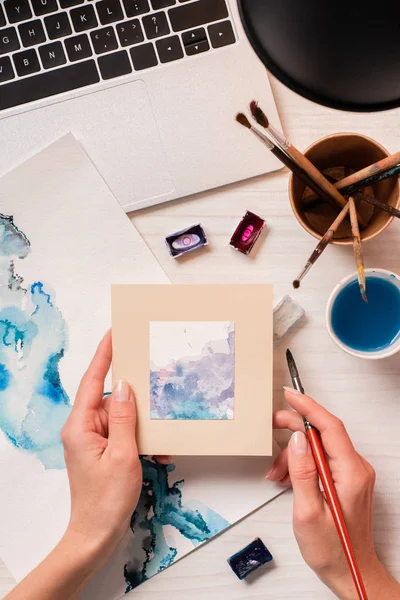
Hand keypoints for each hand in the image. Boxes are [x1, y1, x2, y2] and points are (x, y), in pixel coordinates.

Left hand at [61, 331, 169, 565]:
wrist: (96, 535)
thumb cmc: (106, 499)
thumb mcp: (122, 454)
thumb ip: (125, 416)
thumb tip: (126, 385)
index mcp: (80, 425)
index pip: (92, 380)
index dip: (104, 355)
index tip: (114, 333)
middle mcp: (84, 428)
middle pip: (112, 398)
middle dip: (136, 398)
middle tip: (157, 385)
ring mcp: (93, 440)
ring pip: (122, 417)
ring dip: (143, 426)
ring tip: (159, 440)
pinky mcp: (103, 450)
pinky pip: (124, 434)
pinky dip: (140, 440)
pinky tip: (156, 454)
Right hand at [268, 387, 398, 599]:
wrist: (351, 572)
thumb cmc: (333, 549)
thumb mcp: (308, 512)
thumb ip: (302, 472)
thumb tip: (296, 439)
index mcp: (351, 473)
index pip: (330, 427)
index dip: (308, 407)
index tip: (290, 395)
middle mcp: (356, 469)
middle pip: (325, 433)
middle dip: (296, 427)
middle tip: (272, 425)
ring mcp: (353, 474)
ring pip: (320, 446)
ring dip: (295, 453)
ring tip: (276, 471)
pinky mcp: (347, 480)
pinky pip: (323, 460)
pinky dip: (303, 463)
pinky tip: (288, 476)